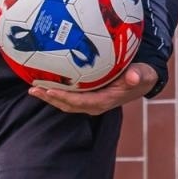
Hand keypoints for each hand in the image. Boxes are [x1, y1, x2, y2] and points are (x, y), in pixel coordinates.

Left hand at [29, 63, 156, 114]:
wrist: (142, 80)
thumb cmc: (141, 75)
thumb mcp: (143, 74)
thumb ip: (138, 75)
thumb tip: (133, 77)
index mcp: (105, 101)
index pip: (81, 102)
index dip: (65, 98)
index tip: (50, 91)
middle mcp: (94, 104)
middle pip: (68, 104)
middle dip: (51, 98)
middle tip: (34, 89)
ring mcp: (89, 101)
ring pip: (65, 102)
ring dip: (49, 96)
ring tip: (33, 88)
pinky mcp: (87, 96)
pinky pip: (68, 96)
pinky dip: (56, 91)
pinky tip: (45, 82)